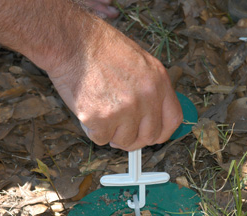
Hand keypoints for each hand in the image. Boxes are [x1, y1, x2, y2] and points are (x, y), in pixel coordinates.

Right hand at [48, 23, 182, 150]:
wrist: (73, 43)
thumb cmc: (100, 49)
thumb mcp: (139, 62)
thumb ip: (149, 89)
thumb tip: (149, 117)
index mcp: (158, 81)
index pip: (173, 120)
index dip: (162, 133)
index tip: (152, 136)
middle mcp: (146, 97)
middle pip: (149, 136)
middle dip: (134, 139)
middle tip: (119, 132)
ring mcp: (126, 109)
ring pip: (125, 141)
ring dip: (111, 133)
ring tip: (100, 112)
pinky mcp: (103, 119)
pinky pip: (100, 138)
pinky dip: (92, 130)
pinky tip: (87, 110)